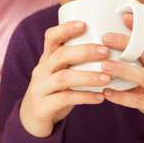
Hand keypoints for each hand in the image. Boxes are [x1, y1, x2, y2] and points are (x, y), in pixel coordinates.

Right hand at [19, 21, 108, 137]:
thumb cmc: (54, 91)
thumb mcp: (60, 72)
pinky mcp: (43, 106)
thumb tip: (111, 46)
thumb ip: (76, 61)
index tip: (85, 24)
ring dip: (87, 76)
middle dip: (84, 51)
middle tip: (105, 51)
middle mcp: (41, 70)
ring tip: (107, 77)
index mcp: (46, 59)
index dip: (65, 29)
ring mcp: (40, 88)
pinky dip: (84, 97)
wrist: (32, 118)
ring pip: (63, 78)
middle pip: (60, 55)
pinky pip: (65, 99)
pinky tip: (100, 97)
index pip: (51, 37)